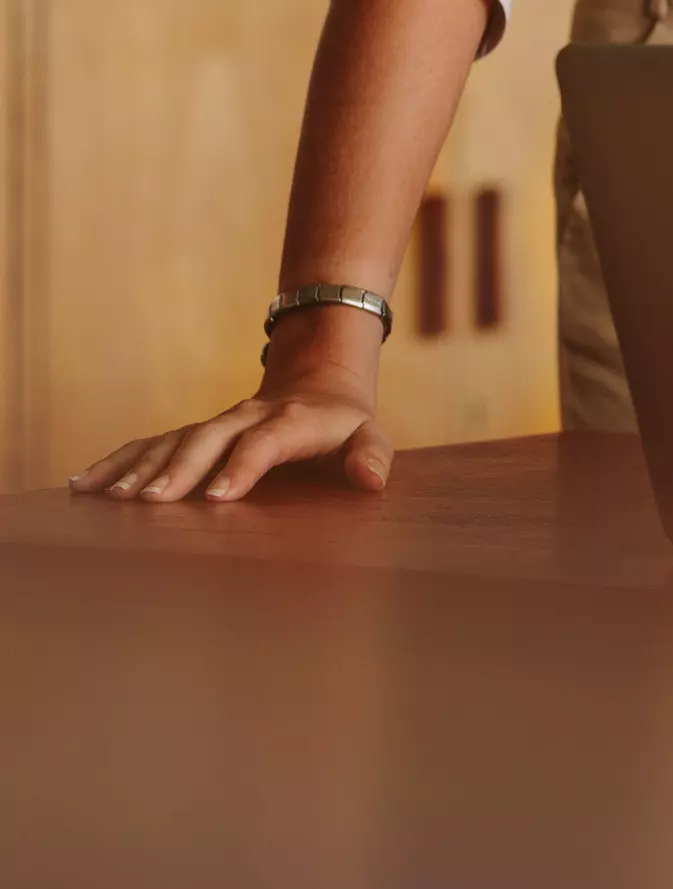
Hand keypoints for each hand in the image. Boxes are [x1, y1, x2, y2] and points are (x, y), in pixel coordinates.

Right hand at [70, 323, 393, 504]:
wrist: (316, 385)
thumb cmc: (344, 425)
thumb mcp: (370, 435)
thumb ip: (372, 456)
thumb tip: (371, 479)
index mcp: (290, 420)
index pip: (264, 442)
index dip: (242, 467)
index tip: (218, 497)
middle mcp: (244, 417)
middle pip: (207, 440)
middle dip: (179, 470)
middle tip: (150, 502)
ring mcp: (214, 423)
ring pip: (171, 442)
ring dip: (138, 469)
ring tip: (108, 499)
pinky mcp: (191, 433)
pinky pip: (148, 444)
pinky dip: (116, 462)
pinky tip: (83, 485)